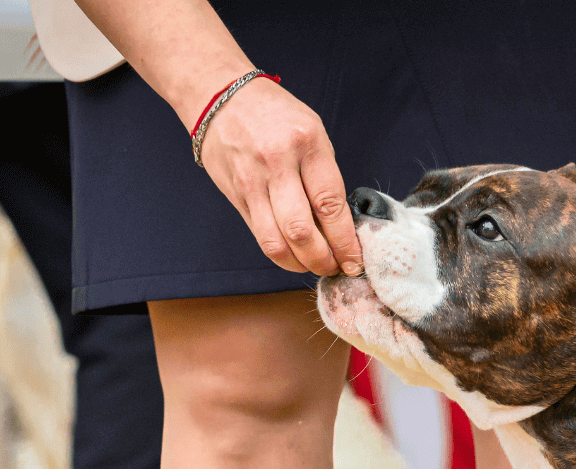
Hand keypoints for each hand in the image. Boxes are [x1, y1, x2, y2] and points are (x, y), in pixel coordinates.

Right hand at [199, 77, 361, 275]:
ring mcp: (252, 181)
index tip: (355, 261)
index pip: (330, 206)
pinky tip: (295, 256)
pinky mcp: (236, 195)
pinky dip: (282, 255)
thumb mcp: (313, 134)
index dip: (345, 242)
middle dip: (323, 260)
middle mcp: (277, 163)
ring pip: (277, 243)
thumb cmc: (277, 116)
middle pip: (301, 231)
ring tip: (316, 266)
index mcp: (306, 144)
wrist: (220, 94)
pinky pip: (261, 237)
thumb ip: (325, 179)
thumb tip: (341, 230)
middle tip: (336, 268)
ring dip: (300, 265)